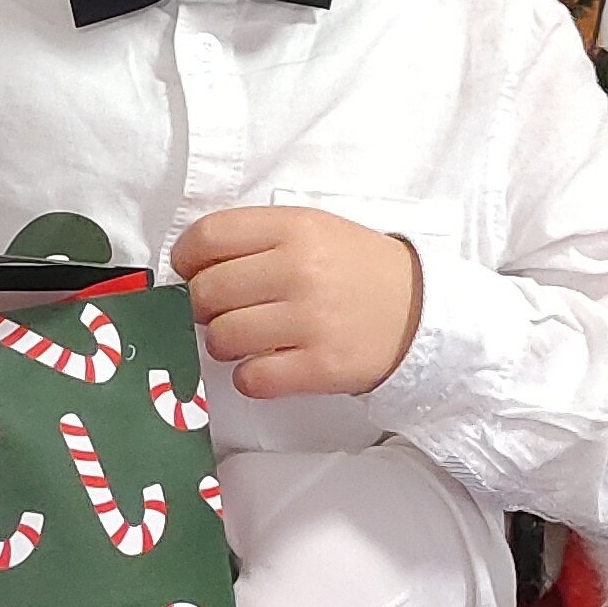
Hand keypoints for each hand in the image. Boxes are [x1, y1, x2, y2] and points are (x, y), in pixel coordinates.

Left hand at [173, 205, 422, 397]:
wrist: (421, 311)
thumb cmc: (356, 270)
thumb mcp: (313, 230)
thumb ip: (256, 239)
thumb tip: (192, 267)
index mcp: (295, 228)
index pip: (209, 237)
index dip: (186, 258)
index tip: (190, 271)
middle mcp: (300, 270)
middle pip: (207, 291)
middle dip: (202, 306)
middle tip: (221, 310)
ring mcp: (311, 320)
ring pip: (222, 337)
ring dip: (224, 343)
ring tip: (247, 339)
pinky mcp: (321, 366)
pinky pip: (252, 378)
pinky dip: (249, 377)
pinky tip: (265, 365)